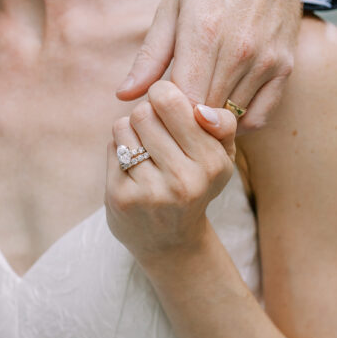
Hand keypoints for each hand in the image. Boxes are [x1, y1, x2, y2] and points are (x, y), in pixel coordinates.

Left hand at [105, 80, 236, 265]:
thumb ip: (223, 124)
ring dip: (131, 131)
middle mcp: (184, 180)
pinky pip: (113, 147)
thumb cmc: (197, 184)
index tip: (168, 108)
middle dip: (146, 114)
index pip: (171, 101)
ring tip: (146, 150)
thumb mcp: (222, 156)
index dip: (164, 95)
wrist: (172, 242)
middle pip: (143, 112)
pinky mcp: (123, 199)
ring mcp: (151, 192)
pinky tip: (133, 168)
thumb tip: (201, 110)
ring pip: (124, 126)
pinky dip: (119, 150)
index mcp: (212, 163)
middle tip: (156, 132)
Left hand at [116, 0, 306, 131]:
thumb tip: (123, 95)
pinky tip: (221, 107)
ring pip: (231, 117)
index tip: (153, 108)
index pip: (181, 101)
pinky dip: (239, 120)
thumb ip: (149, 56)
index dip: (163, 112)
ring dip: (210, 120)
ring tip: (193, 107)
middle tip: (168, 112)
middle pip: (204, 114)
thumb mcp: (171, 6)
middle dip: (182, 120)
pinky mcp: (285, 67)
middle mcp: (240, 51)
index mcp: (204, 34)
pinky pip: (261, 116)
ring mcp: (266, 61)